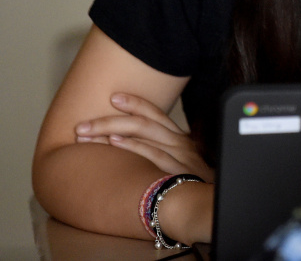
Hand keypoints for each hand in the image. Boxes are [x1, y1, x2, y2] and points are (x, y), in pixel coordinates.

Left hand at [75, 93, 214, 182]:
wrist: (217, 203)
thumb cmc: (197, 184)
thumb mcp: (184, 164)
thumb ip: (166, 154)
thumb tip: (135, 150)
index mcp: (181, 138)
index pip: (156, 113)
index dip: (135, 102)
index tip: (113, 97)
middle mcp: (181, 141)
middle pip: (143, 121)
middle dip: (110, 118)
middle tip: (83, 124)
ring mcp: (180, 153)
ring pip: (144, 131)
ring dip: (111, 128)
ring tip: (87, 132)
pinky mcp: (179, 169)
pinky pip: (152, 152)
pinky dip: (132, 145)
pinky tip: (114, 141)